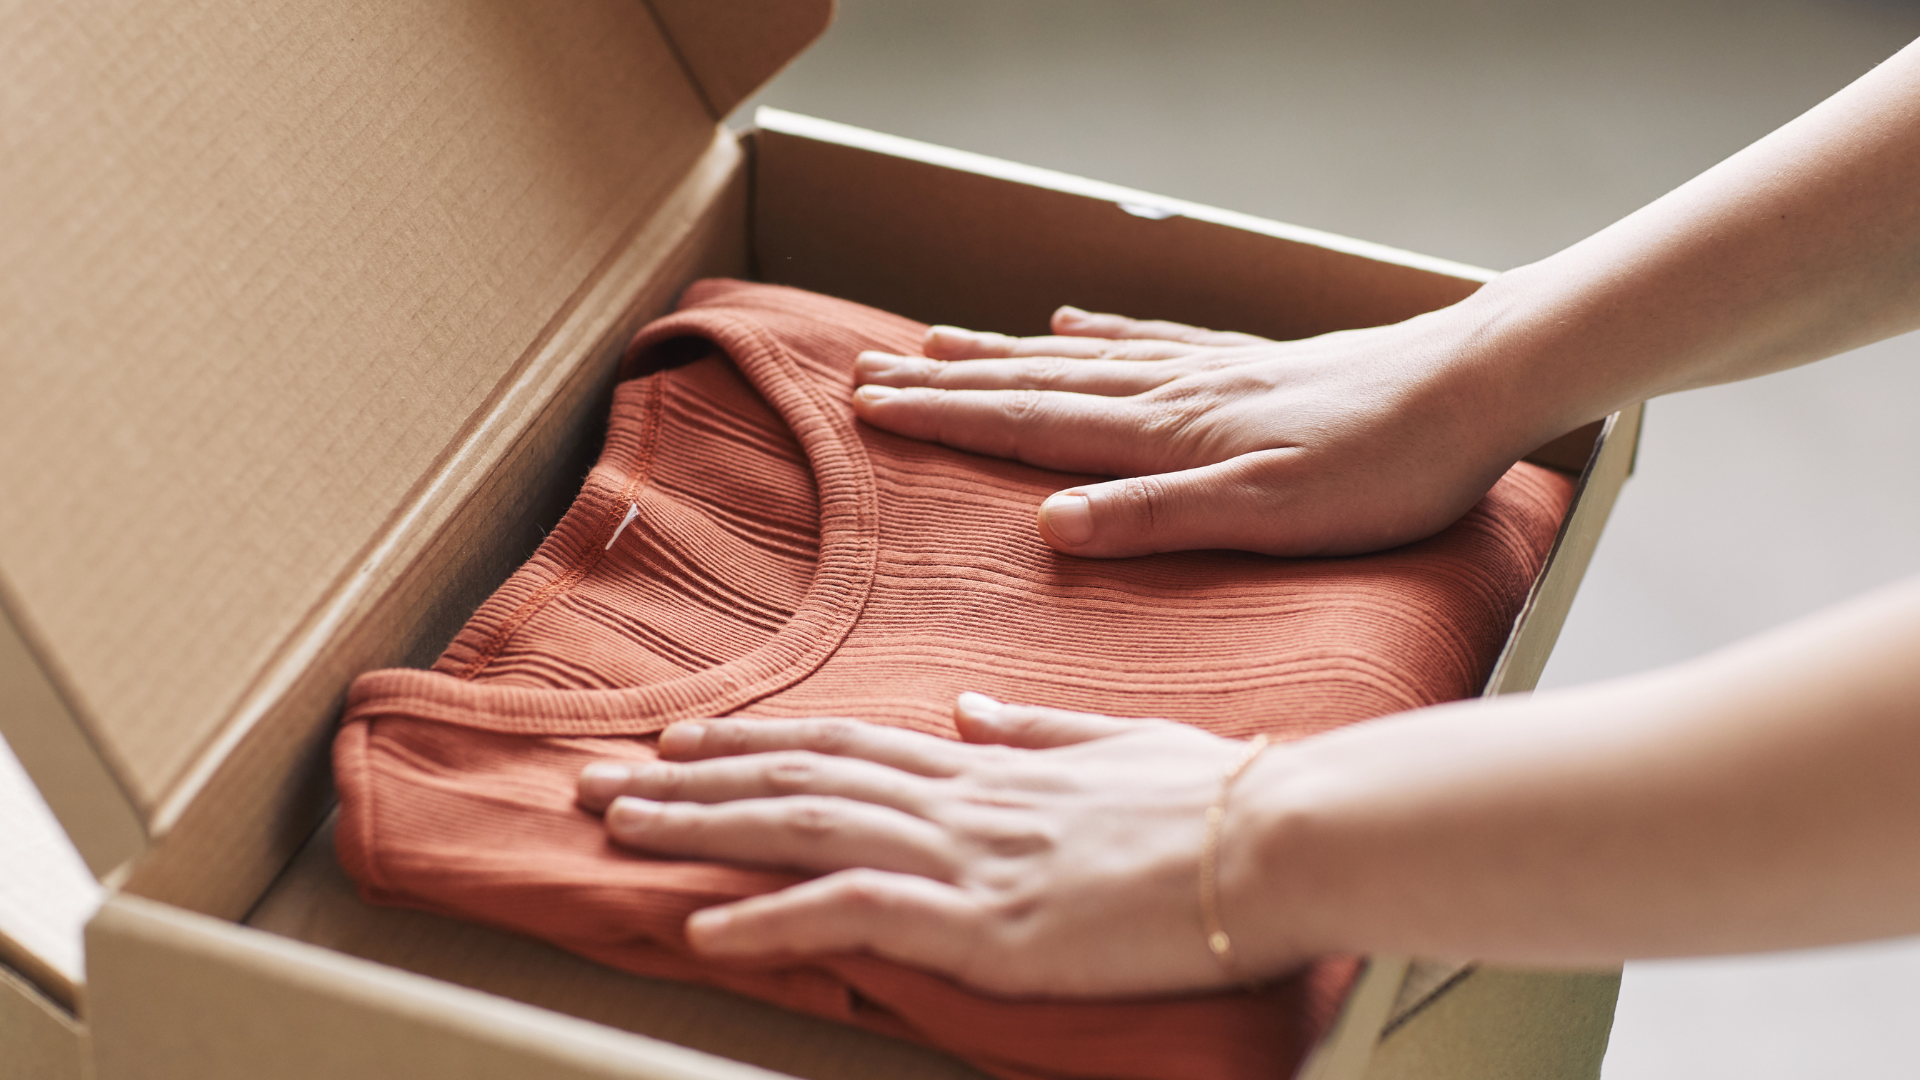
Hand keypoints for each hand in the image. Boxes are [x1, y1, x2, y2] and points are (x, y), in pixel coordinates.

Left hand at [575, 694, 1295, 997]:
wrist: (1281, 836)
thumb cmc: (1216, 800)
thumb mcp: (1117, 746)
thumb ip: (1034, 730)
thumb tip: (969, 713)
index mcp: (989, 763)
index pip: (845, 743)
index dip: (753, 740)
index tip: (684, 738)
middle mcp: (959, 798)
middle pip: (797, 777)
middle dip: (689, 780)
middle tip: (597, 780)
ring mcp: (965, 856)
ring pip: (802, 827)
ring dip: (698, 830)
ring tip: (614, 832)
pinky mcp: (984, 921)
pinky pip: (851, 910)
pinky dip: (768, 915)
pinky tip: (702, 923)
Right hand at [849, 304, 1547, 557]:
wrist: (1472, 388)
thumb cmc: (1380, 470)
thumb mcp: (1267, 517)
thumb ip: (1155, 519)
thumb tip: (1048, 526)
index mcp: (1165, 435)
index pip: (1029, 427)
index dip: (946, 419)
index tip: (870, 408)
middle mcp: (1170, 392)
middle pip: (1035, 384)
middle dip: (947, 383)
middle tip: (868, 373)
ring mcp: (1206, 371)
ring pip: (1078, 359)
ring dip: (1000, 354)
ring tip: (937, 341)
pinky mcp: (1247, 364)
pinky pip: (1147, 340)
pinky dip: (1097, 332)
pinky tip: (1070, 320)